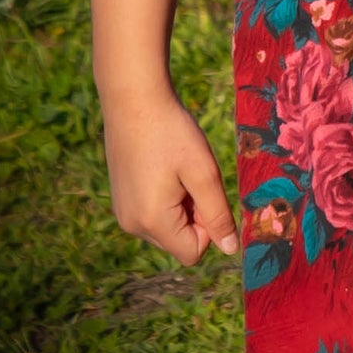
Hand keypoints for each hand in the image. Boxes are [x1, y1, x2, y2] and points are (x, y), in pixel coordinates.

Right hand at [102, 87, 239, 265]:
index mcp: (152, 222)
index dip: (209, 226)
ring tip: (175, 168)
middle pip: (179, 240)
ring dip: (181, 204)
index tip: (204, 189)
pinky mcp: (121, 200)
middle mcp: (132, 225)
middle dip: (194, 214)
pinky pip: (152, 213)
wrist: (133, 100)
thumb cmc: (172, 133)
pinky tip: (162, 166)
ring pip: (168, 227)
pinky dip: (165, 197)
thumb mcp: (204, 172)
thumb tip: (230, 249)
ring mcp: (123, 213)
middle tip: (190, 174)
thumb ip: (218, 214)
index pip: (193, 252)